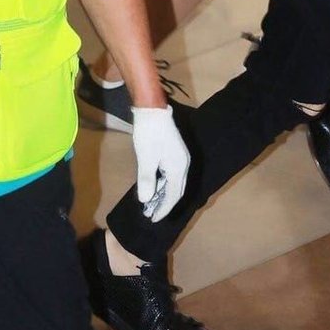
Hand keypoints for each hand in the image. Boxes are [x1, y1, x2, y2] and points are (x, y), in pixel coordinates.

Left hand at [132, 106, 189, 221]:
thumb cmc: (149, 134)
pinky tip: (155, 187)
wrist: (152, 110)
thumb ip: (147, 180)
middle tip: (152, 215)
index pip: (173, 195)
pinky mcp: (176, 153)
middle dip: (165, 204)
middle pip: (177, 190)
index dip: (164, 209)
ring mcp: (181, 158)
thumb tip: (146, 201)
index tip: (153, 219)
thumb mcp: (145, 158)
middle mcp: (184, 164)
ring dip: (164, 194)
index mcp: (179, 167)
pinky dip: (164, 184)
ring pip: (175, 182)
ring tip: (151, 204)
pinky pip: (173, 175)